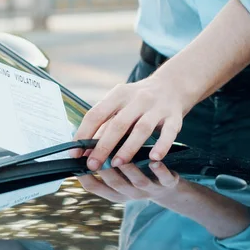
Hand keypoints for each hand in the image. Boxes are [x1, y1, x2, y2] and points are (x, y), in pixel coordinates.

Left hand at [73, 75, 187, 170]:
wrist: (172, 85)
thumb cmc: (138, 101)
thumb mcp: (120, 106)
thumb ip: (104, 126)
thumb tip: (84, 150)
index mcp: (119, 95)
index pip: (96, 114)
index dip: (84, 133)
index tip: (75, 152)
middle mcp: (138, 99)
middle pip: (118, 123)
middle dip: (103, 146)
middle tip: (92, 164)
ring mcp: (157, 107)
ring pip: (142, 128)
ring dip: (128, 147)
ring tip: (117, 164)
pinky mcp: (174, 117)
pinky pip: (169, 132)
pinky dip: (162, 145)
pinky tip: (154, 158)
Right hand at [78, 162, 180, 205]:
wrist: (169, 188)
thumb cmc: (136, 175)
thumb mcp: (117, 173)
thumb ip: (102, 161)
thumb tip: (78, 147)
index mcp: (114, 192)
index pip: (94, 187)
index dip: (83, 176)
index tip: (76, 161)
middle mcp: (130, 193)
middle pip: (115, 184)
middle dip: (106, 171)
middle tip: (98, 156)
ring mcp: (150, 190)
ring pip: (138, 182)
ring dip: (130, 171)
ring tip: (123, 158)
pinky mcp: (168, 184)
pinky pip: (164, 179)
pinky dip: (159, 171)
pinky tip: (154, 162)